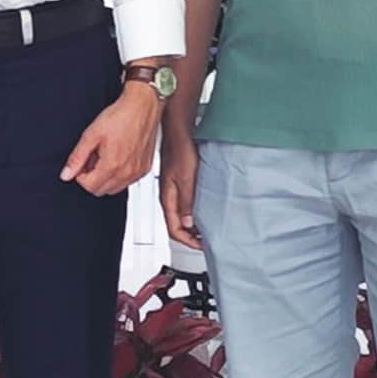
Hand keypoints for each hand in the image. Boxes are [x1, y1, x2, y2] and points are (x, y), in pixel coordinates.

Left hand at [62, 82, 162, 196]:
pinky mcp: (145, 168)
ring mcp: (138, 172)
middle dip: (92, 178)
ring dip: (105, 177)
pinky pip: (127, 181)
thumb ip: (77, 157)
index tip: (81, 162)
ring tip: (104, 156)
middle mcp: (127, 173)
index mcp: (112, 166)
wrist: (143, 106)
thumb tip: (66, 174)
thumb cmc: (120, 116)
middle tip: (91, 159)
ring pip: (114, 188)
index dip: (80, 176)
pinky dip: (118, 174)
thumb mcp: (91, 135)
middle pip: (101, 190)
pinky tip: (116, 157)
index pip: (89, 187)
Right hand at [160, 119, 203, 249]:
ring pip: (182, 215)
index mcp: (167, 199)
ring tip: (209, 228)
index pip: (174, 229)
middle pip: (177, 225)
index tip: (202, 247)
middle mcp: (169, 197)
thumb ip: (186, 201)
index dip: (188, 241)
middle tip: (208, 241)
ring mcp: (175, 190)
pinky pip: (187, 204)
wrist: (177, 130)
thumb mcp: (186, 178)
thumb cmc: (180, 150)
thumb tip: (188, 222)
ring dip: (195, 224)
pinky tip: (206, 208)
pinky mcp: (181, 183)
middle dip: (192, 236)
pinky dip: (196, 211)